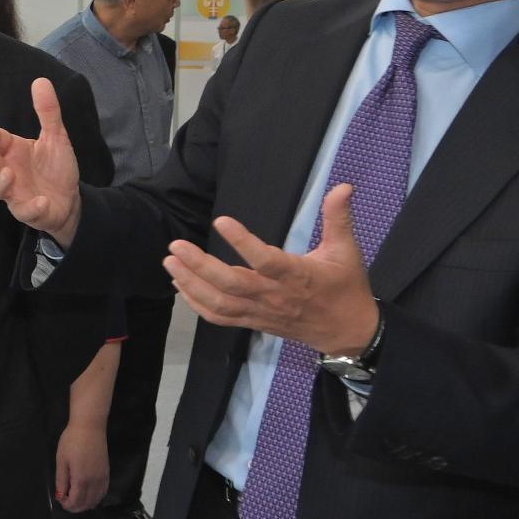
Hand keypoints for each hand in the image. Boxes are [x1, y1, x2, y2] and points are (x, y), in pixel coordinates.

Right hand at [0, 76, 82, 242]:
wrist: (70, 200)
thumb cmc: (55, 167)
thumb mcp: (56, 137)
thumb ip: (48, 112)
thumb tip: (41, 80)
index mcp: (12, 151)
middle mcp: (8, 171)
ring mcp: (15, 193)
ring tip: (9, 174)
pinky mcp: (28, 212)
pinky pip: (23, 212)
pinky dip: (30, 207)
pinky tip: (41, 200)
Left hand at [54, 414, 109, 514]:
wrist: (90, 427)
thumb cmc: (72, 441)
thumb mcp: (61, 460)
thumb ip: (61, 481)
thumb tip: (61, 497)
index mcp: (81, 479)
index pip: (76, 501)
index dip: (68, 505)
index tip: (61, 501)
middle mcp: (94, 481)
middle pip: (87, 503)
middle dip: (76, 507)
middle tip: (67, 502)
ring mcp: (102, 477)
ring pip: (96, 499)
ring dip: (86, 504)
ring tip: (76, 499)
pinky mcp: (107, 473)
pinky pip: (103, 491)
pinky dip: (96, 498)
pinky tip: (90, 495)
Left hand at [168, 184, 380, 354]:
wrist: (347, 332)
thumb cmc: (345, 287)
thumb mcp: (347, 250)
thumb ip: (339, 217)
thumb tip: (344, 186)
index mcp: (297, 276)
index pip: (266, 260)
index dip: (242, 242)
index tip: (221, 221)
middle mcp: (274, 295)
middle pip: (231, 284)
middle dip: (200, 266)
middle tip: (176, 246)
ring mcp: (261, 311)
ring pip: (220, 303)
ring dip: (192, 284)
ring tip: (171, 262)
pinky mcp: (254, 322)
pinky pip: (220, 317)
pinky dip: (197, 303)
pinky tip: (181, 285)